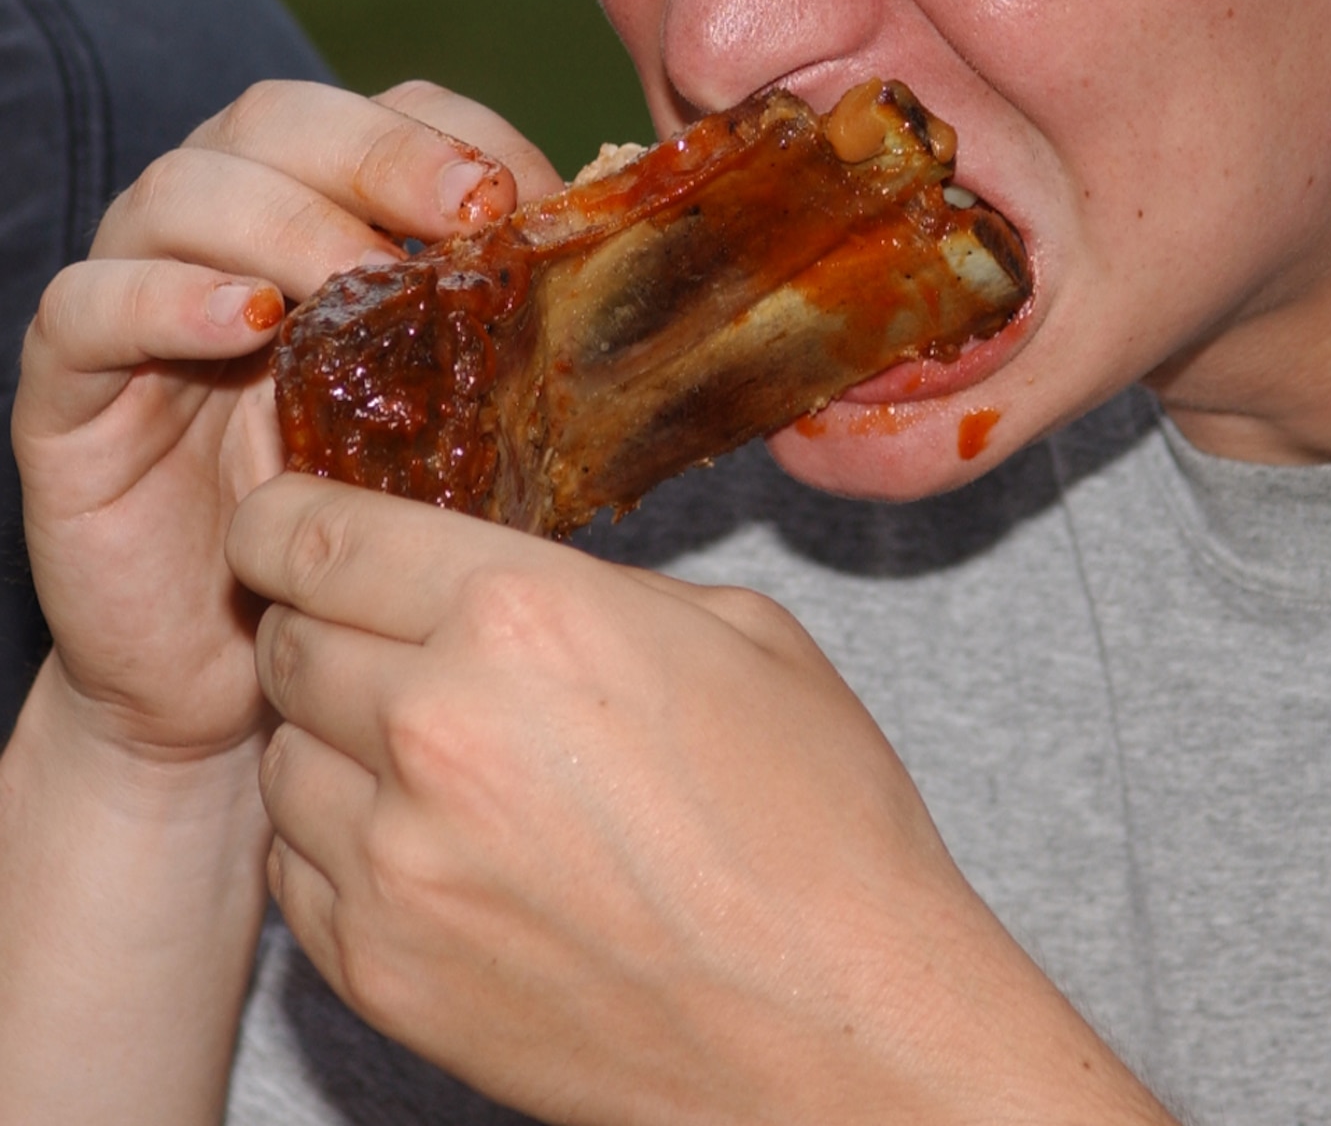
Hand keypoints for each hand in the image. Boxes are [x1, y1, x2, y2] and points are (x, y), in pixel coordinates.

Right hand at [12, 79, 557, 764]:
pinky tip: (247, 321)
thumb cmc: (370, 534)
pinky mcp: (66, 394)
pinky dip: (164, 296)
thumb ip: (508, 338)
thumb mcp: (457, 420)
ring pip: (177, 190)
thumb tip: (613, 273)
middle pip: (273, 119)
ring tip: (359, 280)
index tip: (527, 196)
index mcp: (324, 220)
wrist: (249, 685)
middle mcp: (224, 238)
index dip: (453, 135)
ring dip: (283, 219)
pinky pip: (84, 307)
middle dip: (378, 149)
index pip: (379, 113)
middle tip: (465, 211)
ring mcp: (138, 307)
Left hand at [230, 474, 1170, 1124]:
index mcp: (525, 616)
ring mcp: (396, 862)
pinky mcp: (382, 972)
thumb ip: (592, 590)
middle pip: (289, 642)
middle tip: (397, 644)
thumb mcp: (739, 631)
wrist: (834, 1027)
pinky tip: (443, 845)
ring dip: (338, 741)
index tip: (280, 522)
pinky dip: (346, 843)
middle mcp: (435, 726)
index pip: (319, 536)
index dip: (281, 519)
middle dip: (331, 628)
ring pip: (284, 758)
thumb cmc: (815, 821)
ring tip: (444, 759)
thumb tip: (503, 588)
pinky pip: (300, 870)